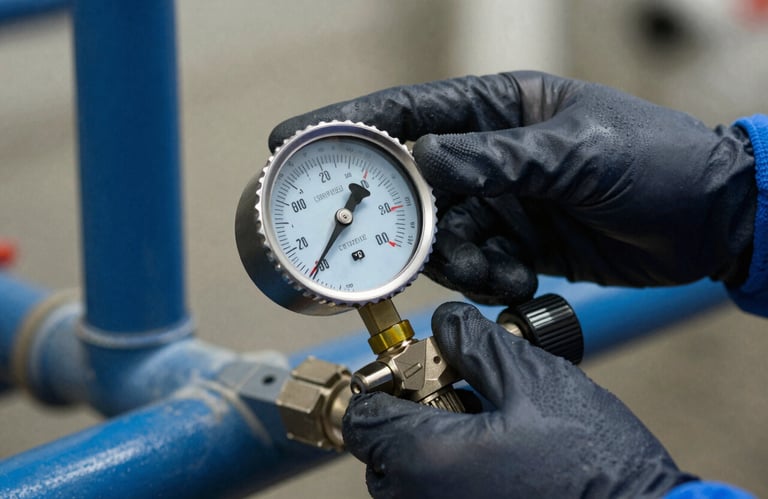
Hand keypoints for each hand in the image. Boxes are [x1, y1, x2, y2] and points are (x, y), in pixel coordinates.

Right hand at [269, 71, 755, 304]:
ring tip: (498, 268)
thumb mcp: (579, 152)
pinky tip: (523, 277)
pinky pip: (473, 264)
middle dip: (409, 222)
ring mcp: (500, 199)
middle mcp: (489, 152)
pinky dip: (487, 278)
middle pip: (413, 184)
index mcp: (499, 106)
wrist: (707, 220)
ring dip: (458, 260)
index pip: (407, 110)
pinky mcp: (514, 242)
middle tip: (406, 248)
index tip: (290, 139)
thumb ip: (500, 159)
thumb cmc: (657, 161)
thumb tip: (426, 160)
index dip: (346, 124)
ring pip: (440, 235)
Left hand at [342, 302, 696, 498]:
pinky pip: (435, 495)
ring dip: (434, 442)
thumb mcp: (533, 379)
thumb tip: (446, 322)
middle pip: (381, 446)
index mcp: (424, 461)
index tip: (419, 369)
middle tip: (464, 391)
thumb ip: (476, 343)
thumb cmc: (594, 464)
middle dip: (414, 412)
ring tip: (490, 422)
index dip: (387, 382)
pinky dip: (451, 471)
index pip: (362, 416)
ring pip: (409, 474)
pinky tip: (499, 454)